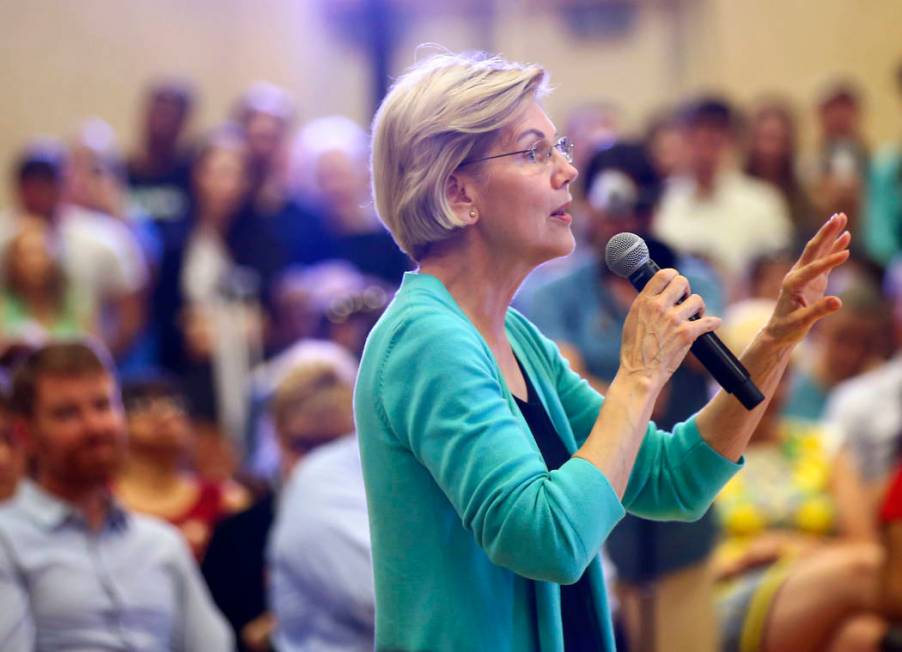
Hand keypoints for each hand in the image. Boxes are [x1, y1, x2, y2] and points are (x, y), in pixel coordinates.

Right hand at [619, 269, 720, 388]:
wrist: (640, 372)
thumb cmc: (634, 349)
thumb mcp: (632, 319)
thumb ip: (645, 304)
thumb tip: (659, 294)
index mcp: (644, 302)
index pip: (663, 274)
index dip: (673, 276)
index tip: (676, 284)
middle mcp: (659, 307)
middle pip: (682, 282)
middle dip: (686, 291)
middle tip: (685, 301)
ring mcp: (674, 320)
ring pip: (696, 300)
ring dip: (698, 308)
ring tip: (694, 316)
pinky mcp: (686, 334)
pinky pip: (708, 321)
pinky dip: (712, 323)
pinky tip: (713, 324)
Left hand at [765, 213, 850, 346]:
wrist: (778, 332)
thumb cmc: (787, 328)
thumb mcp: (802, 322)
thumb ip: (818, 311)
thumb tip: (838, 301)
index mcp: (792, 283)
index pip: (814, 268)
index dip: (830, 261)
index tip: (847, 254)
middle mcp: (797, 275)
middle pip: (813, 249)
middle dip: (826, 232)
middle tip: (838, 216)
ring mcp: (805, 275)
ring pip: (818, 251)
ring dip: (830, 234)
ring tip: (841, 217)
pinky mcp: (813, 279)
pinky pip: (825, 260)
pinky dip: (834, 248)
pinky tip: (845, 237)